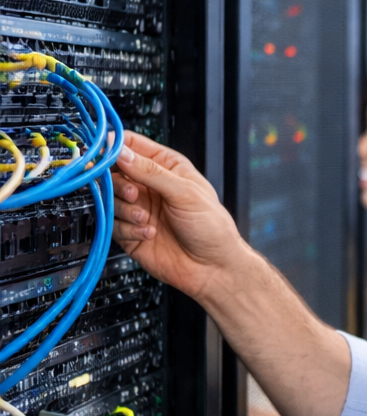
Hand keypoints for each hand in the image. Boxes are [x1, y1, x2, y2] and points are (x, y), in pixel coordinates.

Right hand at [113, 131, 247, 301]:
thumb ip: (151, 172)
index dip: (115, 147)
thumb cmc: (211, 227)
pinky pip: (113, 225)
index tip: (105, 154)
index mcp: (166, 167)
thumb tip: (122, 153)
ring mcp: (138, 210)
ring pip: (110, 200)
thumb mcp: (185, 192)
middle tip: (133, 194)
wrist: (212, 268)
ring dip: (125, 209)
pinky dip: (128, 230)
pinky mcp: (130, 233)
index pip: (132, 146)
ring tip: (145, 218)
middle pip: (113, 173)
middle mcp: (149, 186)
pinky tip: (149, 233)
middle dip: (119, 184)